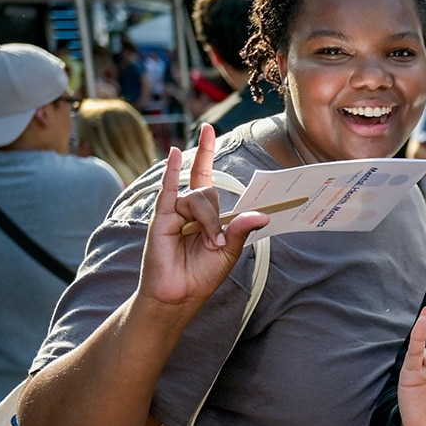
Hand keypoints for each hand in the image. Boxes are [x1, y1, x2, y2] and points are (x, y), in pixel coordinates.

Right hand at [140, 123, 267, 310]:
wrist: (178, 295)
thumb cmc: (202, 275)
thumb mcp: (229, 253)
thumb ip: (241, 230)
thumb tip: (262, 215)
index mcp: (210, 216)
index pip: (212, 182)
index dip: (209, 155)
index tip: (210, 129)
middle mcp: (193, 210)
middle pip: (210, 193)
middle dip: (216, 217)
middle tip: (216, 241)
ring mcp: (176, 211)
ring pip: (197, 198)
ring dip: (206, 220)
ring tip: (206, 243)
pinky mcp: (162, 218)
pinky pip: (168, 189)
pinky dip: (171, 171)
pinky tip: (171, 152)